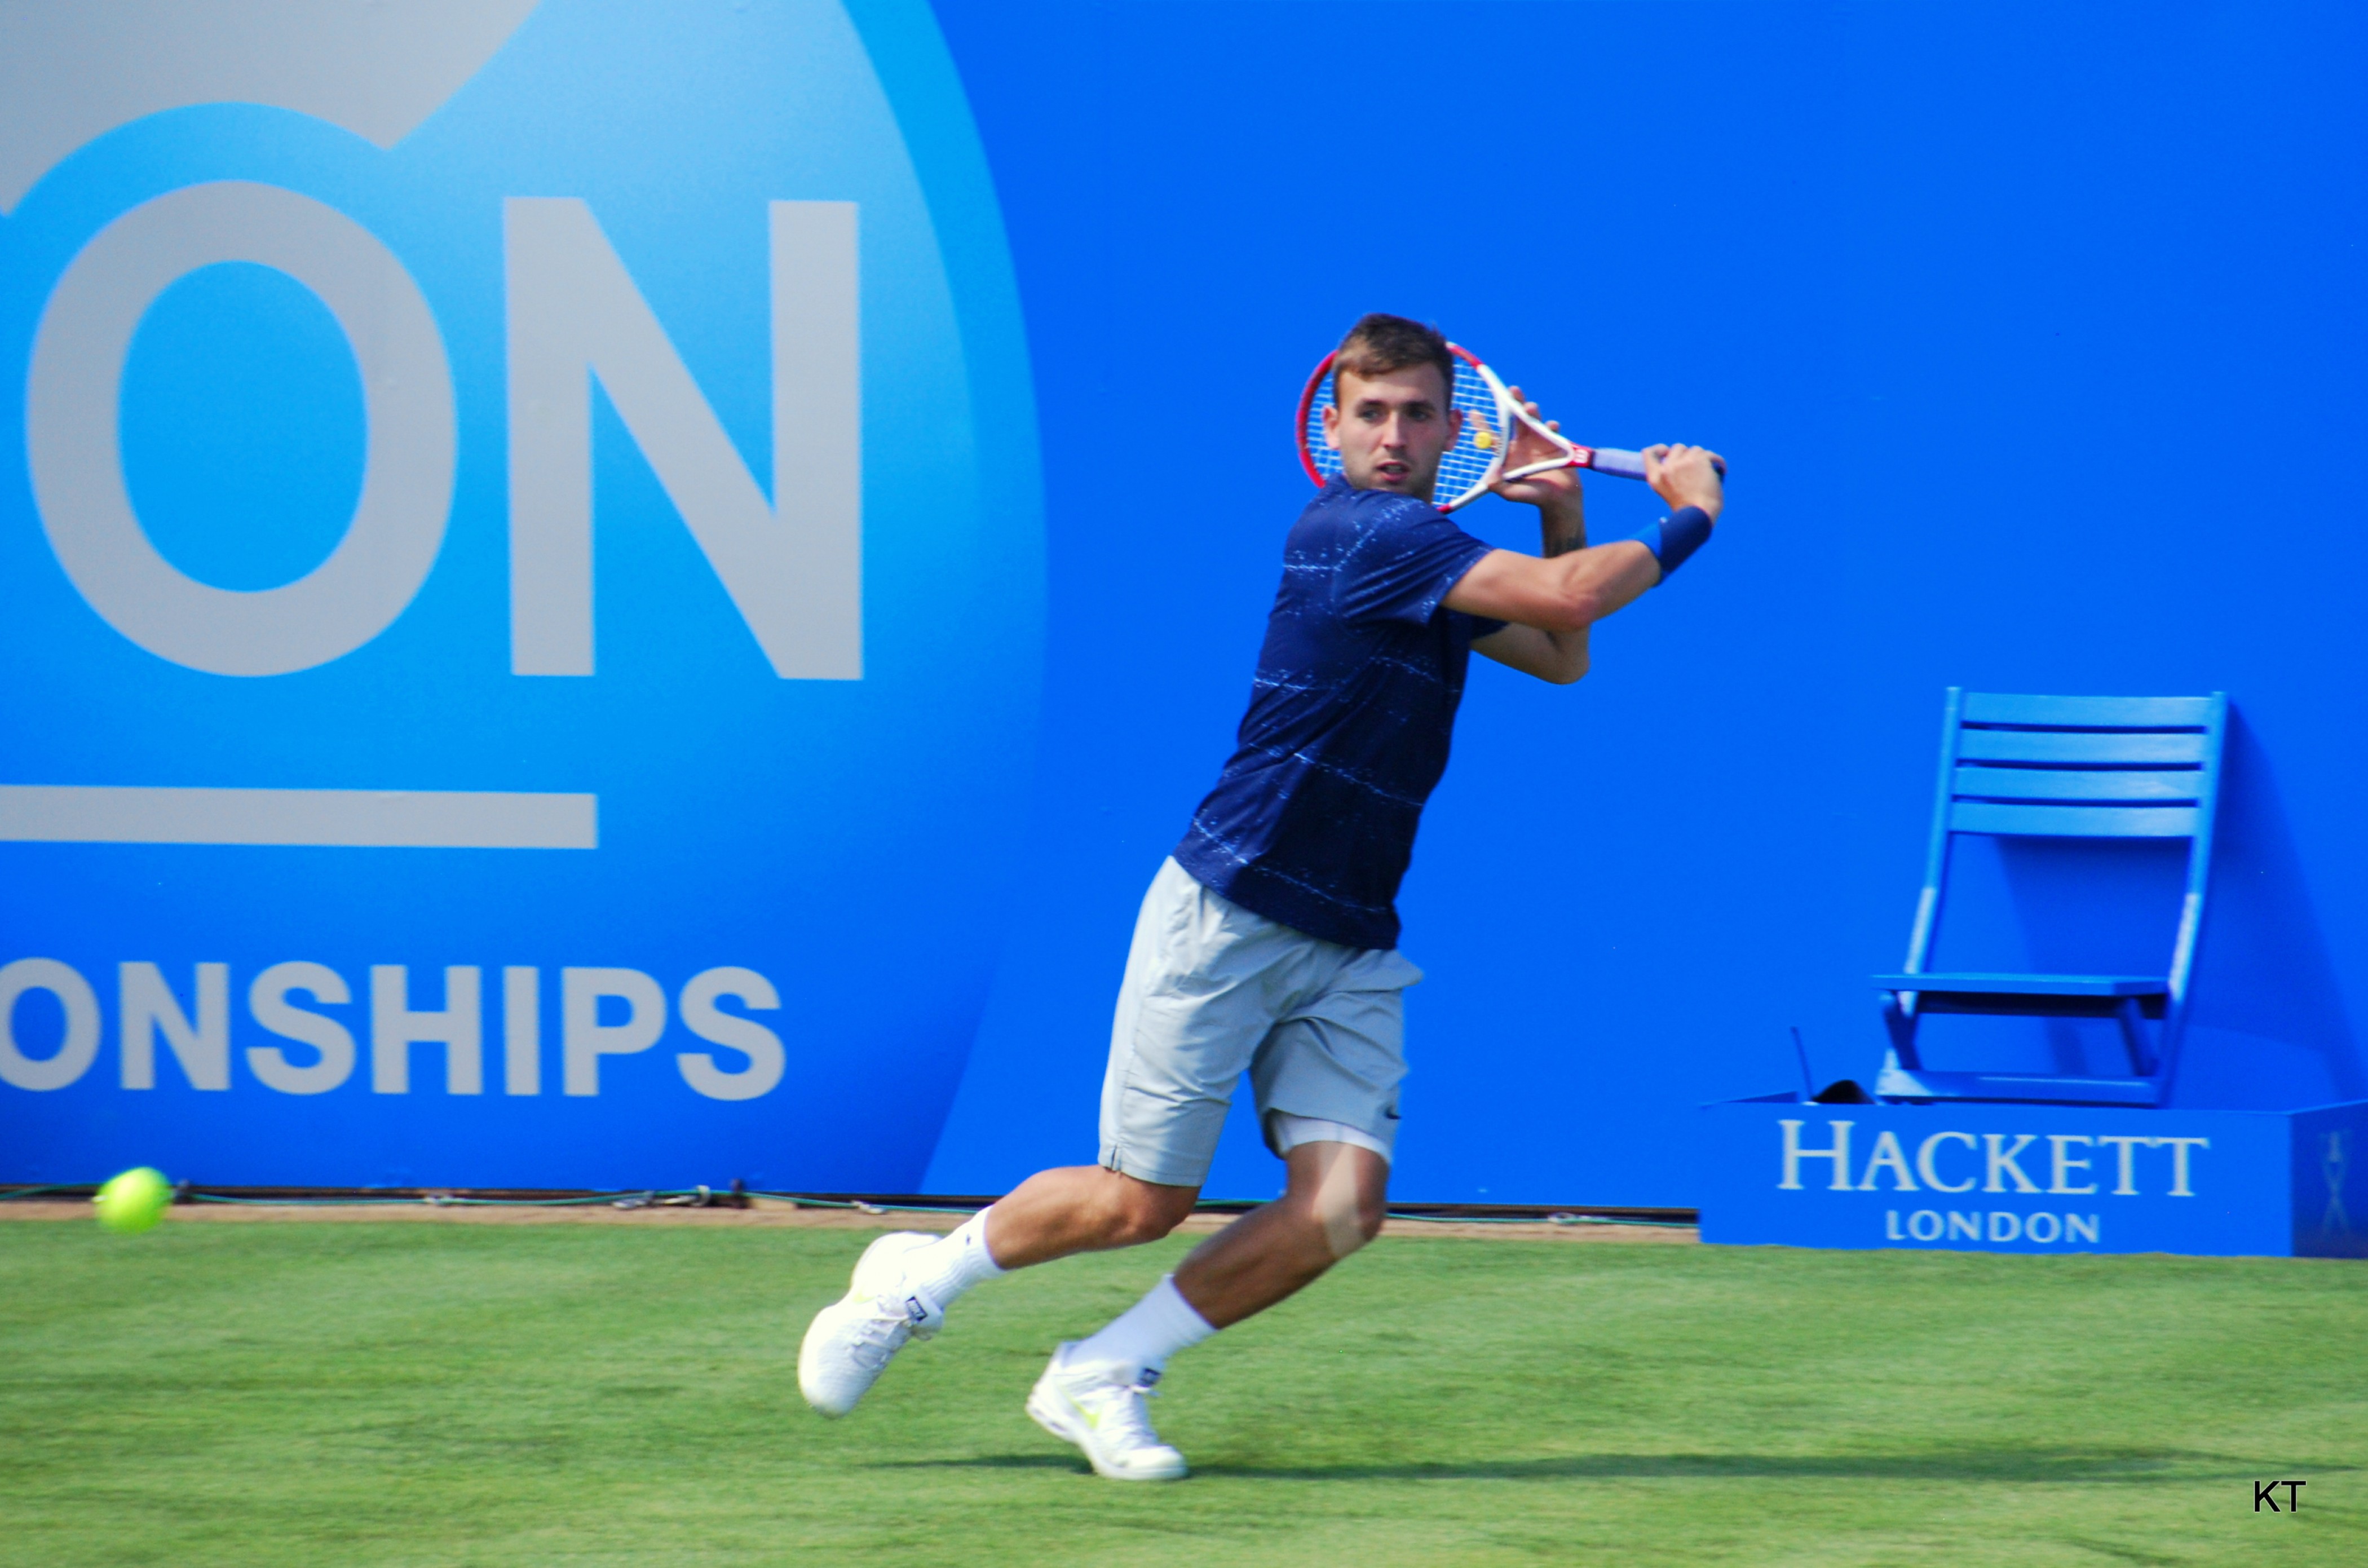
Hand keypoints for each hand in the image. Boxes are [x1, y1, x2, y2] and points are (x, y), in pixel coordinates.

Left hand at [1490, 387, 1581, 513]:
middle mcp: (1522, 444)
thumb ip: (1501, 487)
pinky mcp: (1555, 442)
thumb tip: (1488, 479)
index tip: (1474, 412)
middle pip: (1515, 419)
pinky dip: (1552, 426)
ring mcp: (1538, 441)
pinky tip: (1553, 427)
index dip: (1483, 425)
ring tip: (1530, 407)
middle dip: (1513, 403)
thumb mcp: (1513, 494)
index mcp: (1509, 454)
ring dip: (1531, 411)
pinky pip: (1552, 430)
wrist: (1560, 499)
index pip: (1493, 437)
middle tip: (1512, 391)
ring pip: (1533, 419)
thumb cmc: (1534, 497)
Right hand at [1643, 443, 1724, 521]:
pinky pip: (1710, 454)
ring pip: (1696, 450)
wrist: (1698, 517)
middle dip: (1688, 454)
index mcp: (1655, 478)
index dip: (1660, 449)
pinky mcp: (1699, 460)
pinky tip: (1722, 470)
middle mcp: (1667, 468)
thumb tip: (1682, 460)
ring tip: (1710, 472)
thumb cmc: (1687, 510)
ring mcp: (1682, 462)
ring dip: (1704, 459)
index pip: (1649, 453)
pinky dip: (1718, 461)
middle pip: (1678, 448)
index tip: (1668, 452)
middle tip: (1697, 467)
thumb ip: (1670, 477)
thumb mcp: (1668, 493)